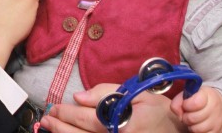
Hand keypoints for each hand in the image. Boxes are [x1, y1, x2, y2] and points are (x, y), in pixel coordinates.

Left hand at [40, 83, 184, 132]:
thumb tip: (79, 97)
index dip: (67, 113)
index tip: (54, 107)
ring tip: (50, 128)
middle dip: (60, 126)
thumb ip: (105, 93)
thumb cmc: (156, 110)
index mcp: (122, 124)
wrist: (175, 129)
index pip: (87, 119)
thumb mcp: (135, 93)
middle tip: (46, 118)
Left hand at [170, 86, 221, 132]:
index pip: (194, 103)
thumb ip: (178, 100)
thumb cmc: (200, 99)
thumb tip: (178, 113)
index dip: (186, 105)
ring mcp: (217, 121)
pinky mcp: (218, 131)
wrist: (220, 106)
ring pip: (197, 129)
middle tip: (188, 113)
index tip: (185, 104)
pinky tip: (198, 124)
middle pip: (192, 118)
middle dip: (186, 116)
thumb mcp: (189, 94)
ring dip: (191, 125)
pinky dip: (197, 131)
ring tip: (193, 119)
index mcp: (207, 95)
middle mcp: (214, 108)